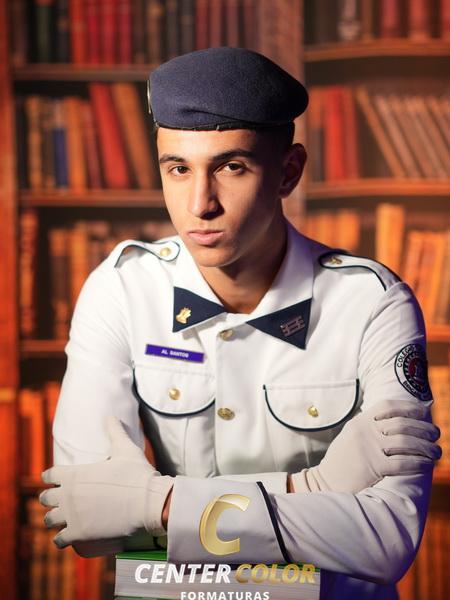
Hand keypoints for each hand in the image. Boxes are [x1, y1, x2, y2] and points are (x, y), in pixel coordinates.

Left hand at [39, 416, 173, 548]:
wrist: (149, 502)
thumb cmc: (137, 474)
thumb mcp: (125, 449)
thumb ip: (115, 431)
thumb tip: (111, 416)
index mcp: (74, 474)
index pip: (50, 475)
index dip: (51, 476)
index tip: (53, 478)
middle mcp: (67, 495)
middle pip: (45, 498)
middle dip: (49, 498)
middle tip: (56, 500)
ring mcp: (72, 516)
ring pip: (49, 520)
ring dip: (53, 519)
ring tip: (59, 519)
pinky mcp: (79, 534)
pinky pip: (60, 540)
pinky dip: (61, 539)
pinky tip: (64, 538)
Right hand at [292, 399, 440, 493]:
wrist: (324, 482)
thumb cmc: (342, 461)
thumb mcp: (351, 435)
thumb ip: (370, 427)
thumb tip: (400, 422)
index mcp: (359, 421)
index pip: (388, 406)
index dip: (409, 407)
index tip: (424, 412)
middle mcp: (365, 432)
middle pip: (402, 424)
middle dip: (424, 428)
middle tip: (436, 434)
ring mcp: (369, 449)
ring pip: (406, 443)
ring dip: (427, 447)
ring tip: (437, 451)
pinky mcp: (374, 467)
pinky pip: (404, 462)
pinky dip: (420, 462)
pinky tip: (428, 463)